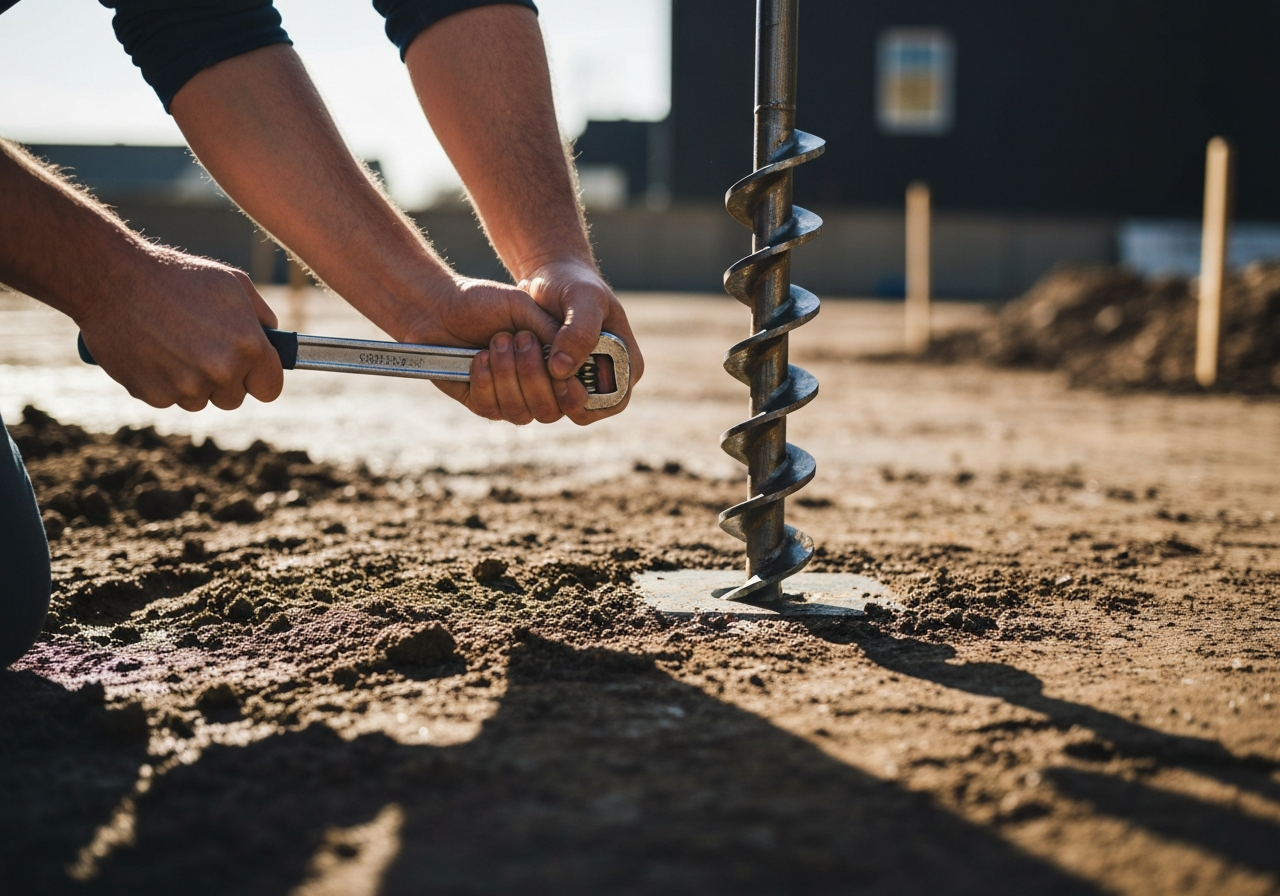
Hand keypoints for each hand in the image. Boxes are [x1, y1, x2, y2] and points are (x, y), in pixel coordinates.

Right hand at [78, 249, 282, 411]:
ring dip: (192, 382)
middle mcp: (221, 373)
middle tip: (204, 348)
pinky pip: (168, 398)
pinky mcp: (153, 395)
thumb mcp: (232, 284)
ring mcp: (185, 388)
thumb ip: (261, 316)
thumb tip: (273, 338)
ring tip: (174, 344)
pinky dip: (162, 381)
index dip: (260, 378)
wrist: (111, 279)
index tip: (251, 371)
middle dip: (224, 379)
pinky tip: (152, 350)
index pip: (270, 388)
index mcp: (248, 347)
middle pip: (234, 398)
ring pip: (200, 400)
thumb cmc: (176, 276)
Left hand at [396, 277, 565, 423]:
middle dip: (533, 374)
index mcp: (555, 366)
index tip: (561, 372)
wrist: (441, 307)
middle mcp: (537, 389)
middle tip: (519, 338)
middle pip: (549, 411)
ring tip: (496, 342)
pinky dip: (485, 381)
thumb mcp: (523, 307)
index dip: (573, 394)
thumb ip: (550, 331)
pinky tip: (478, 357)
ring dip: (508, 374)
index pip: (576, 398)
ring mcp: (510, 400)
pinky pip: (492, 408)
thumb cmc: (486, 302)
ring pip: (521, 412)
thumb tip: (570, 359)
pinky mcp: (482, 404)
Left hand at [518, 259, 643, 424]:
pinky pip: (532, 400)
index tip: (559, 376)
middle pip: (581, 411)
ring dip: (529, 387)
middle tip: (530, 359)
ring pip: (552, 409)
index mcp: (627, 366)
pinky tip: (504, 358)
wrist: (549, 278)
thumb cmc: (574, 283)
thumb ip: (579, 332)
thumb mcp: (583, 298)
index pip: (612, 402)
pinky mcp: (551, 385)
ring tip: (513, 350)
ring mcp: (576, 386)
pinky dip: (515, 384)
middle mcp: (604, 383)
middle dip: (552, 392)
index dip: (586, 397)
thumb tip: (562, 371)